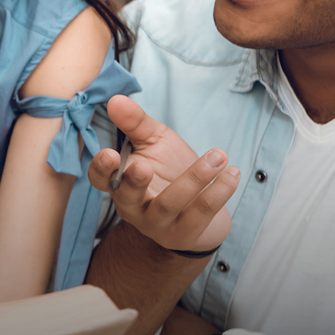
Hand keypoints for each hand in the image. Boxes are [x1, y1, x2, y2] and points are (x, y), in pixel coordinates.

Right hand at [84, 96, 236, 253]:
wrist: (199, 210)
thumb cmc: (170, 170)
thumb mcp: (154, 142)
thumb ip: (136, 123)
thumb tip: (116, 99)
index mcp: (120, 184)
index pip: (100, 180)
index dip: (101, 169)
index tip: (110, 154)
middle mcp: (133, 208)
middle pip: (127, 198)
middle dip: (134, 183)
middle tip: (143, 168)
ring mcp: (158, 224)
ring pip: (169, 204)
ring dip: (194, 178)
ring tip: (218, 155)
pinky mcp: (185, 234)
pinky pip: (201, 213)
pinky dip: (219, 191)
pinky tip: (233, 172)